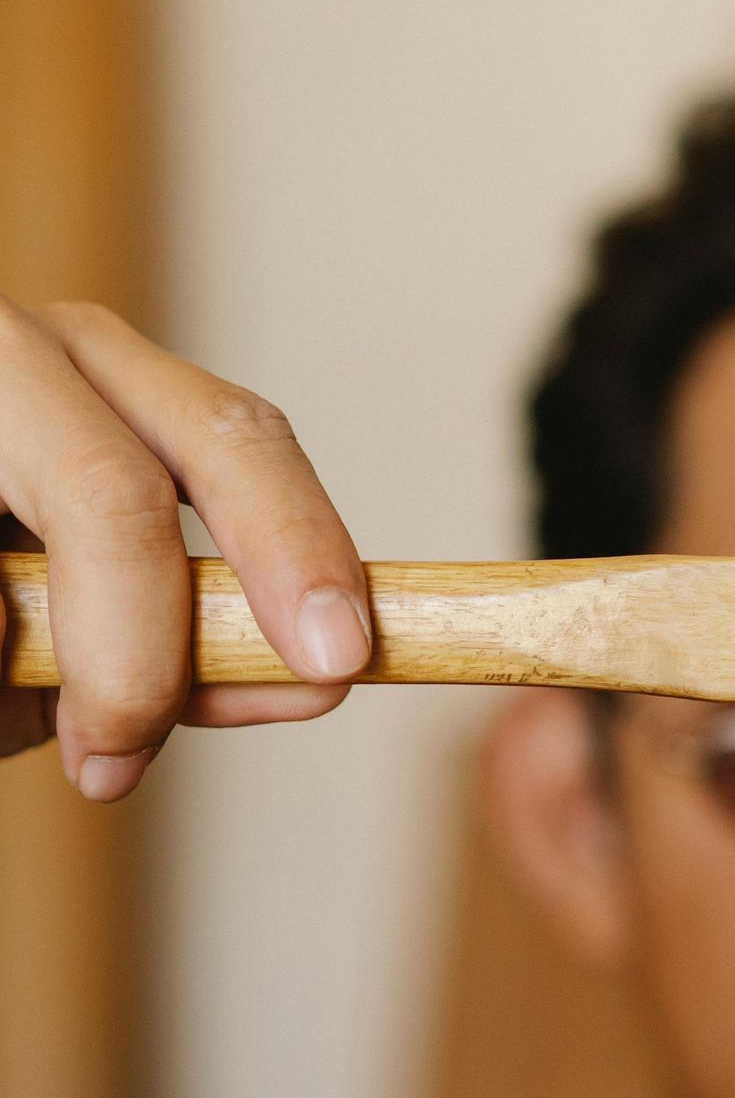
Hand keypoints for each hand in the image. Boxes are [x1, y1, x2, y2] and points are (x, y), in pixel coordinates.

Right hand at [0, 297, 368, 798]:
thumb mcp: (85, 622)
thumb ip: (196, 644)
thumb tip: (316, 681)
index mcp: (95, 376)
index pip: (233, 438)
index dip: (296, 546)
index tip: (340, 661)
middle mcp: (15, 349)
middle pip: (116, 488)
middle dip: (150, 640)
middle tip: (137, 744)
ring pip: (31, 553)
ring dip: (34, 673)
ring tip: (59, 747)